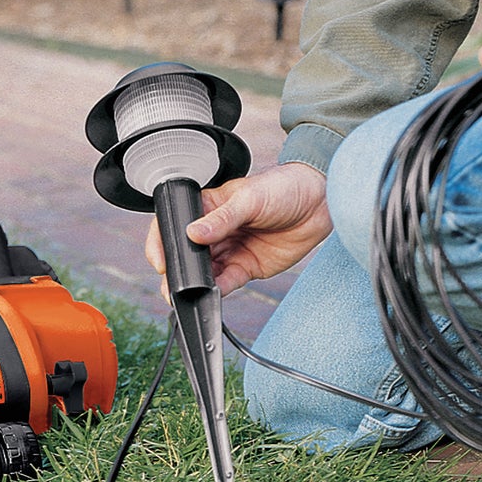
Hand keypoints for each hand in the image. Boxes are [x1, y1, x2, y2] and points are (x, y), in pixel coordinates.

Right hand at [144, 162, 330, 296]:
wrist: (320, 202)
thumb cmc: (284, 187)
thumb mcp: (250, 198)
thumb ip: (221, 219)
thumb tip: (193, 234)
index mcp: (209, 206)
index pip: (176, 223)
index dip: (162, 242)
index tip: (160, 260)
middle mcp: (216, 229)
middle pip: (187, 253)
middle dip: (177, 270)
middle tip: (171, 285)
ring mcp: (231, 249)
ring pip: (205, 272)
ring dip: (195, 284)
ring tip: (187, 294)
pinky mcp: (247, 267)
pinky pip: (227, 282)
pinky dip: (218, 290)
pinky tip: (213, 293)